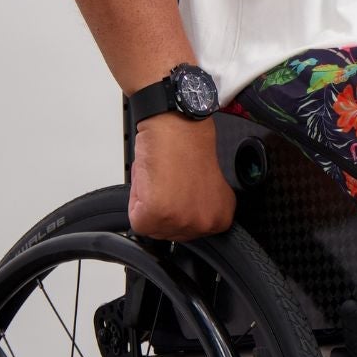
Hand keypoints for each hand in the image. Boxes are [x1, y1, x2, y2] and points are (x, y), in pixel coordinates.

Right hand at [127, 114, 236, 239]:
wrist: (177, 124)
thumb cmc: (190, 144)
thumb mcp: (206, 188)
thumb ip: (197, 209)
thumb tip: (183, 216)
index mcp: (220, 218)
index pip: (187, 232)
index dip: (176, 209)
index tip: (179, 191)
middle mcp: (204, 223)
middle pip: (168, 232)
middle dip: (162, 209)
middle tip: (168, 182)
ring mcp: (180, 221)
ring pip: (151, 226)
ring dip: (149, 203)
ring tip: (161, 179)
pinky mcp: (156, 214)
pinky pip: (136, 219)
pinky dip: (136, 199)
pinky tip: (152, 180)